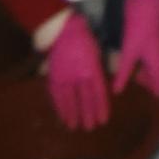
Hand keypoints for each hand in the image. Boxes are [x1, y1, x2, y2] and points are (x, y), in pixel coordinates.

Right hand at [44, 11, 109, 129]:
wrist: (63, 30)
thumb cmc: (84, 40)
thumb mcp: (97, 53)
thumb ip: (98, 70)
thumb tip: (105, 83)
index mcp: (92, 69)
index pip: (98, 93)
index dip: (101, 107)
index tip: (103, 120)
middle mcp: (79, 76)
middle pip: (85, 99)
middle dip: (88, 115)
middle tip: (90, 128)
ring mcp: (65, 77)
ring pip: (70, 100)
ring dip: (73, 115)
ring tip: (75, 128)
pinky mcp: (54, 77)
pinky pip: (56, 96)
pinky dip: (59, 107)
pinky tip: (62, 117)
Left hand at [112, 0, 158, 98]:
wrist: (145, 0)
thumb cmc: (141, 27)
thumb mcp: (130, 51)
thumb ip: (124, 72)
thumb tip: (118, 92)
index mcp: (157, 62)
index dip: (155, 97)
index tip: (146, 112)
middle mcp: (156, 56)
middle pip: (152, 77)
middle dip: (142, 88)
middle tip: (129, 102)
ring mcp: (149, 47)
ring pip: (144, 67)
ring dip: (135, 76)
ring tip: (121, 87)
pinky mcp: (142, 39)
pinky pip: (138, 59)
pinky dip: (131, 65)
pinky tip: (119, 68)